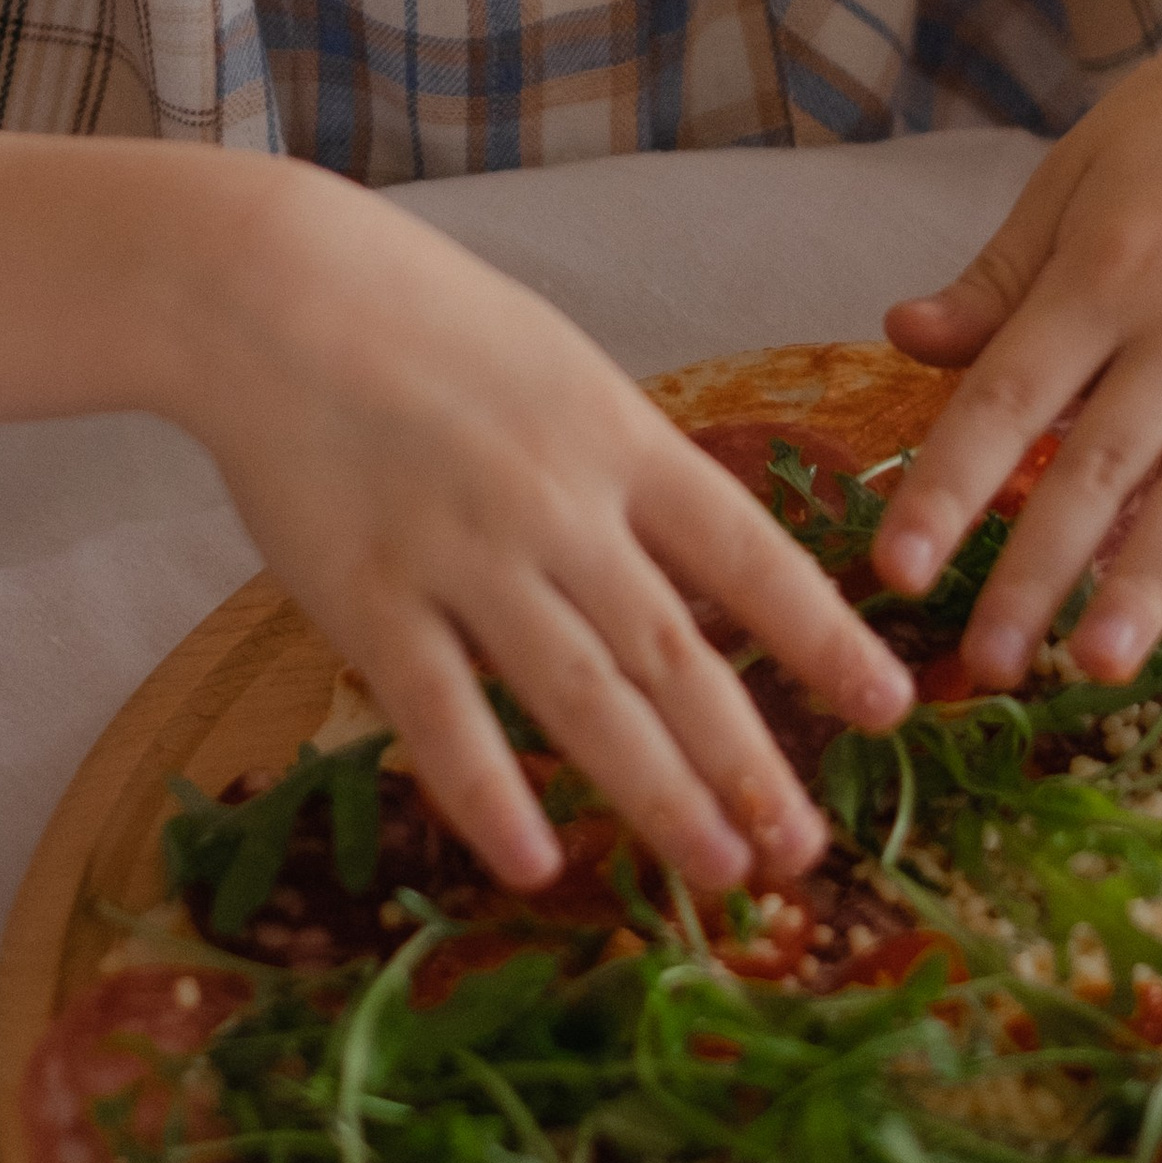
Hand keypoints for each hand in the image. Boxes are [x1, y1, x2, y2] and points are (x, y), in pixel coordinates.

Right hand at [174, 171, 913, 897]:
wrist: (273, 290)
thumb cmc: (424, 322)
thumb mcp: (561, 368)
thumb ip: (625, 467)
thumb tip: (699, 568)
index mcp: (618, 439)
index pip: (748, 553)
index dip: (821, 637)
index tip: (888, 706)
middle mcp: (557, 506)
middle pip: (674, 650)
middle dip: (748, 760)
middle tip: (803, 852)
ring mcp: (461, 555)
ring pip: (580, 696)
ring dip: (657, 794)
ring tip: (719, 872)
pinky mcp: (364, 597)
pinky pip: (440, 713)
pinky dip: (490, 794)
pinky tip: (535, 864)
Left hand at [867, 0, 1161, 680]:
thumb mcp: (1076, 172)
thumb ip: (999, 276)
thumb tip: (902, 338)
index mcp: (1104, 268)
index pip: (1006, 399)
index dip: (946, 489)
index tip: (893, 569)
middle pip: (1097, 466)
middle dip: (1034, 573)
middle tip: (982, 669)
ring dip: (1152, 586)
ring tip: (1098, 669)